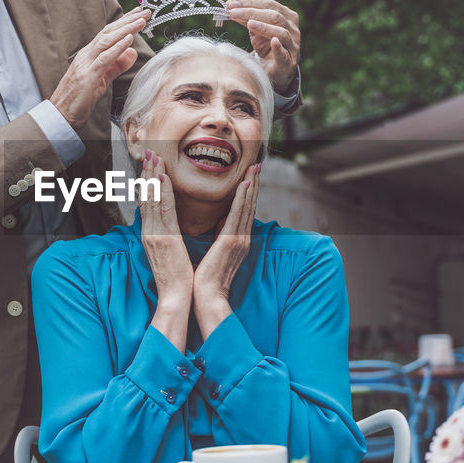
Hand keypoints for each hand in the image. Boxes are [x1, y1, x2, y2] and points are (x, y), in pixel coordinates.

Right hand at [50, 8, 147, 127]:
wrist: (60, 114)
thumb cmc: (79, 99)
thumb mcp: (102, 79)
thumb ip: (116, 65)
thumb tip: (132, 52)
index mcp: (89, 54)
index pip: (108, 33)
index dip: (124, 22)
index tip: (138, 14)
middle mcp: (86, 55)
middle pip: (109, 32)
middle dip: (128, 21)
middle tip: (145, 12)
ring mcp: (86, 64)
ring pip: (107, 41)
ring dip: (126, 29)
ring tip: (141, 21)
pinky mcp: (88, 76)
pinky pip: (105, 58)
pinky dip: (117, 47)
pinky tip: (129, 39)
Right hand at [138, 149, 192, 349]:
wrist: (175, 297)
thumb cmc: (177, 277)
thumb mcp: (170, 252)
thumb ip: (169, 236)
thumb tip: (172, 224)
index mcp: (151, 235)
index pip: (147, 203)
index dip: (148, 182)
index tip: (150, 164)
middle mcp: (149, 232)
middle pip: (146, 197)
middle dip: (147, 173)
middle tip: (149, 152)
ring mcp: (155, 234)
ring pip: (152, 199)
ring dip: (153, 176)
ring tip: (154, 157)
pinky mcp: (164, 239)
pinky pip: (163, 210)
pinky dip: (161, 192)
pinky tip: (162, 177)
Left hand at [192, 164, 259, 337]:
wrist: (206, 298)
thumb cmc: (206, 279)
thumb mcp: (216, 253)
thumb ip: (221, 236)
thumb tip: (221, 221)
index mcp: (237, 241)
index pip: (245, 211)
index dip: (249, 192)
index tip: (251, 175)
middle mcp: (242, 239)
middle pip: (249, 206)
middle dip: (254, 184)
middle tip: (257, 165)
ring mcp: (238, 240)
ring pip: (246, 207)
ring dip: (251, 186)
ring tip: (254, 168)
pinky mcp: (231, 243)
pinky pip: (237, 216)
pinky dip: (242, 200)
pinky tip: (244, 185)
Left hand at [226, 0, 299, 92]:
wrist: (276, 70)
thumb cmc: (266, 46)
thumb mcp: (256, 30)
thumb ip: (245, 18)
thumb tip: (229, 5)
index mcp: (286, 15)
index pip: (268, 4)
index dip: (250, 2)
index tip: (232, 4)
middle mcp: (292, 28)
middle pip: (274, 16)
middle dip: (252, 12)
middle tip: (233, 13)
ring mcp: (293, 45)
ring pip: (281, 32)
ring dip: (264, 27)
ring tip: (249, 24)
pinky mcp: (289, 61)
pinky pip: (284, 53)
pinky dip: (279, 47)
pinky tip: (273, 42)